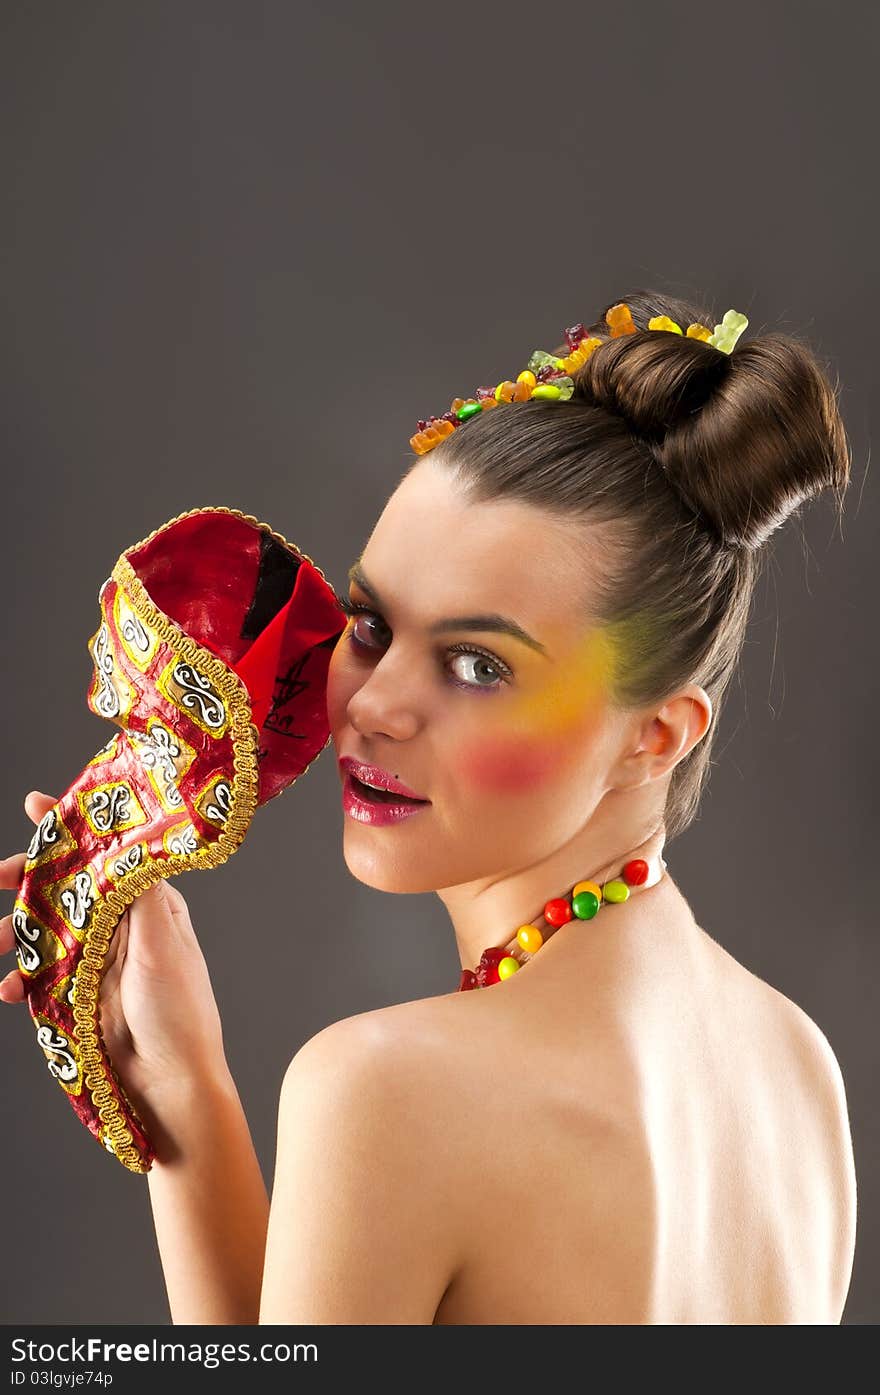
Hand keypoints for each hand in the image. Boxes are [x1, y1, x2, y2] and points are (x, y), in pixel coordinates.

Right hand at [1, 790, 231, 1146]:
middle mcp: (122, 927)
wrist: (170, 1085)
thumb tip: (129, 841)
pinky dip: (18, 978)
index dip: (71, 830)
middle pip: (65, 888)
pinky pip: (38, 976)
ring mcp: (97, 961)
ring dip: (15, 932)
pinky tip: (7, 990)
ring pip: (45, 930)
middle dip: (28, 881)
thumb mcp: (164, 946)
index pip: (106, 855)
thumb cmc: (180, 1013)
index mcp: (148, 906)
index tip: (36, 806)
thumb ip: (140, 896)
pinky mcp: (78, 994)